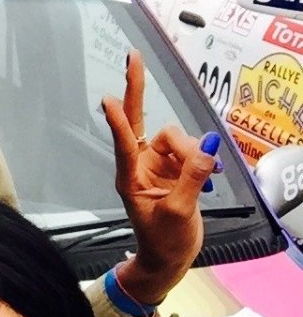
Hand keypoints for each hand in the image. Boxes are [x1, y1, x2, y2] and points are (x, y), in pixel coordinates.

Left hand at [102, 50, 218, 304]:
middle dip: (137, 89)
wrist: (169, 260)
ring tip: (202, 178)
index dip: (118, 121)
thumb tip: (206, 147)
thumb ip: (192, 178)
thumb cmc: (164, 241)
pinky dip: (201, 158)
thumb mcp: (178, 212)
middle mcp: (140, 166)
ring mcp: (157, 165)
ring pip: (176, 138)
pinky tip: (210, 175)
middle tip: (133, 57)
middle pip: (139, 120)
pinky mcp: (173, 169)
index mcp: (130, 179)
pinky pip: (190, 150)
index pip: (124, 143)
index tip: (107, 99)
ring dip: (193, 151)